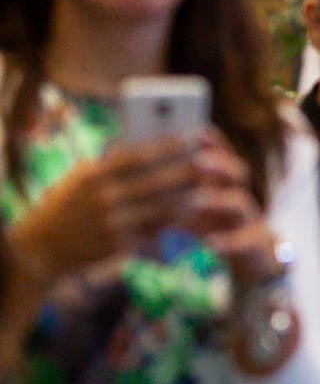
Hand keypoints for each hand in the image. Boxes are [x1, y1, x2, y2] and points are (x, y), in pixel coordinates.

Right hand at [6, 136, 202, 282]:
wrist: (43, 246)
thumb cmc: (67, 204)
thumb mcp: (80, 177)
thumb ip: (110, 162)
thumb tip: (145, 141)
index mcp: (94, 174)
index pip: (138, 156)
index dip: (169, 146)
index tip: (193, 137)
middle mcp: (104, 197)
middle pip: (157, 182)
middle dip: (188, 172)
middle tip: (212, 164)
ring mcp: (112, 223)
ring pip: (162, 209)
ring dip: (188, 200)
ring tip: (209, 190)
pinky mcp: (119, 245)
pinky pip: (155, 231)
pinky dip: (174, 223)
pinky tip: (192, 216)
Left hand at [181, 131, 285, 287]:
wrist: (253, 256)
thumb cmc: (217, 225)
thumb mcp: (202, 202)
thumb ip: (182, 187)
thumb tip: (143, 167)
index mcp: (225, 183)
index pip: (223, 155)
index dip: (214, 143)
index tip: (198, 132)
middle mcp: (239, 195)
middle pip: (236, 172)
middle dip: (219, 164)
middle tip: (198, 160)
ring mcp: (249, 219)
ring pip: (240, 203)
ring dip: (219, 200)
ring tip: (197, 200)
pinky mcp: (255, 243)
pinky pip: (245, 240)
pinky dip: (228, 242)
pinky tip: (209, 244)